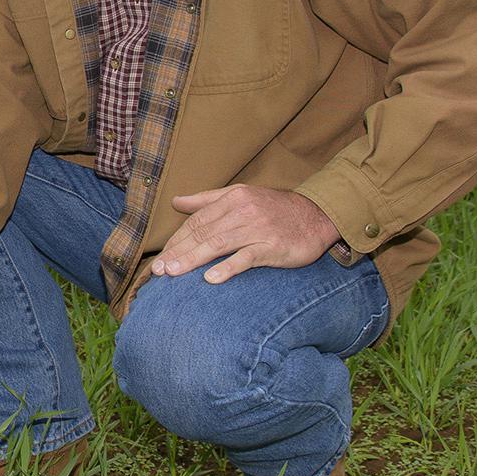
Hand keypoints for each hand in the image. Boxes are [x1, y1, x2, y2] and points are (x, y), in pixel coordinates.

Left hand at [149, 184, 339, 284]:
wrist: (317, 216)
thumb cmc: (275, 209)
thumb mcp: (240, 196)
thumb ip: (207, 199)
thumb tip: (176, 202)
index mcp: (232, 199)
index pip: (197, 221)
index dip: (176, 240)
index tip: (160, 258)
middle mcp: (242, 211)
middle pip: (203, 233)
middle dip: (177, 252)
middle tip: (158, 270)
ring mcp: (257, 229)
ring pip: (218, 244)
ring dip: (193, 259)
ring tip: (173, 273)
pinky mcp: (272, 246)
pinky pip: (246, 258)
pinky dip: (228, 268)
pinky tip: (210, 279)